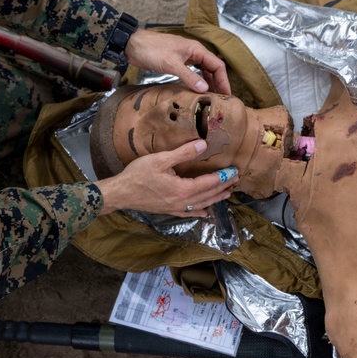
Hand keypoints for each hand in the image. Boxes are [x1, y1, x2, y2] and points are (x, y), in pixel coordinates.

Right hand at [95, 139, 237, 215]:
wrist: (120, 193)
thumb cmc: (138, 174)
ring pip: (201, 204)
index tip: (234, 170)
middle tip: (235, 180)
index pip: (208, 183)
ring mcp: (176, 209)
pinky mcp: (168, 210)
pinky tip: (206, 213)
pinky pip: (188, 213)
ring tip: (227, 194)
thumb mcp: (161, 159)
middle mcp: (182, 202)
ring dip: (215, 199)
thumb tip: (203, 144)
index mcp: (182, 189)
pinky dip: (199, 212)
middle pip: (208, 195)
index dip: (222, 177)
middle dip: (223, 187)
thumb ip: (183, 153)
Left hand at [125, 29, 230, 94]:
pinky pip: (193, 72)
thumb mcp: (171, 64)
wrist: (133, 45)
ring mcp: (185, 58)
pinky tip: (197, 91)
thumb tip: (204, 89)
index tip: (226, 95)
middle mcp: (194, 53)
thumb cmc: (152, 50)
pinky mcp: (177, 63)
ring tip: (211, 98)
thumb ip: (188, 76)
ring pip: (203, 71)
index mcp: (196, 49)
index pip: (217, 65)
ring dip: (208, 83)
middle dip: (218, 83)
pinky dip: (197, 81)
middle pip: (212, 69)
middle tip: (221, 100)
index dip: (223, 81)